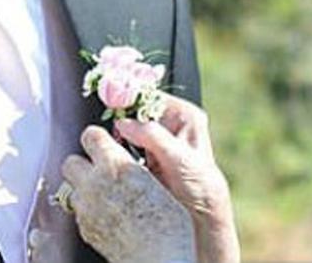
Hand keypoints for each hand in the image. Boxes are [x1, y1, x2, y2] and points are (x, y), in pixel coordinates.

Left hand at [61, 126, 195, 262]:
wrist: (159, 260)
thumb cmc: (169, 225)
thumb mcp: (157, 183)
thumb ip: (134, 167)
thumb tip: (125, 158)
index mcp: (116, 166)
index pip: (90, 136)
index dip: (97, 139)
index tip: (104, 143)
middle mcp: (95, 184)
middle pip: (71, 162)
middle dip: (83, 163)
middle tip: (100, 169)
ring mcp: (86, 208)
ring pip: (72, 188)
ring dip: (85, 187)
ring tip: (106, 195)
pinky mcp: (84, 228)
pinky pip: (79, 211)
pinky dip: (89, 209)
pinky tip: (108, 215)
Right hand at [114, 94, 239, 262]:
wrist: (202, 216)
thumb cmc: (200, 185)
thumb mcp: (179, 158)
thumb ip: (153, 137)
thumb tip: (123, 124)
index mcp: (184, 115)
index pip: (150, 96)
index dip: (129, 95)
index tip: (110, 100)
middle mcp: (170, 124)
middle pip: (135, 110)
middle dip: (119, 117)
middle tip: (110, 128)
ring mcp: (156, 141)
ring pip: (127, 128)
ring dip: (116, 135)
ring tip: (111, 143)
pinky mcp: (145, 158)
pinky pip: (124, 146)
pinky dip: (116, 150)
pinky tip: (112, 155)